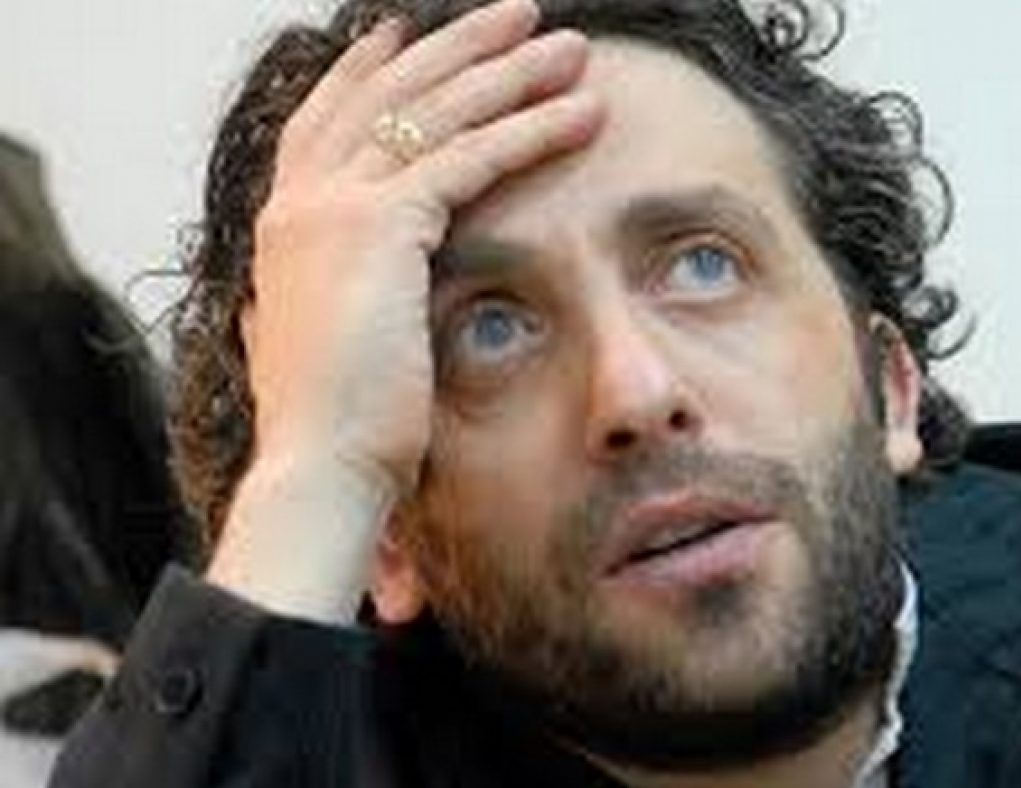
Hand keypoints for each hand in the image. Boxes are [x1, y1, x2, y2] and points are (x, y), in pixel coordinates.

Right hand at [209, 0, 603, 620]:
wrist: (318, 471)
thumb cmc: (335, 429)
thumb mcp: (323, 342)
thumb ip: (323, 301)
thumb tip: (306, 308)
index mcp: (285, 222)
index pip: (328, 117)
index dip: (370, 69)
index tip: (404, 30)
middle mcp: (300, 199)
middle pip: (388, 92)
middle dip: (459, 47)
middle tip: (519, 14)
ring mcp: (333, 207)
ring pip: (437, 113)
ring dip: (509, 73)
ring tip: (571, 48)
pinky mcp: (380, 228)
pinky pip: (472, 158)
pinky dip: (531, 130)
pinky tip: (582, 112)